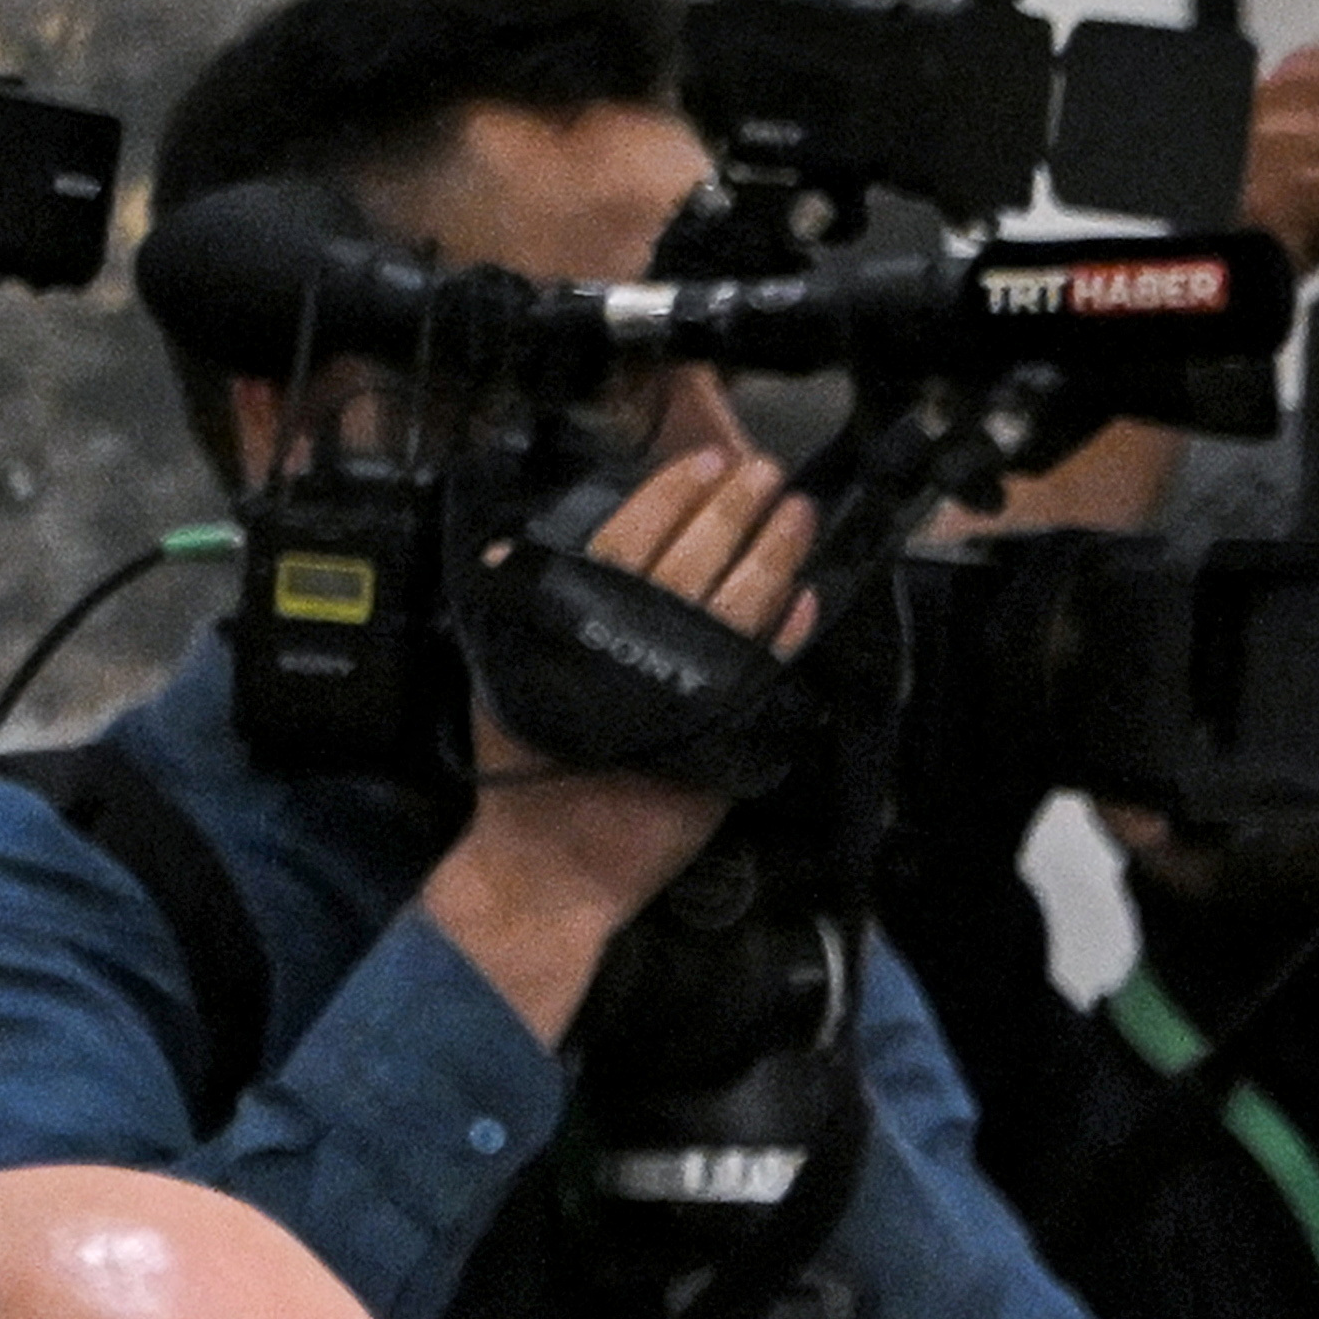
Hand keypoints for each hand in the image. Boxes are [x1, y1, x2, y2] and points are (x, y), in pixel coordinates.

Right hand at [425, 445, 823, 1044]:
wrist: (557, 859)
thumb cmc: (529, 766)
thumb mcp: (509, 665)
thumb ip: (528, 605)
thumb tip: (526, 544)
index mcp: (579, 613)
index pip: (631, 531)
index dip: (673, 491)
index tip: (706, 459)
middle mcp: (638, 637)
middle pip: (696, 554)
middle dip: (736, 506)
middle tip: (766, 470)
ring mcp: (689, 680)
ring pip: (740, 598)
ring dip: (775, 550)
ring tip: (798, 512)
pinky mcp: (727, 728)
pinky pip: (768, 666)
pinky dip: (788, 628)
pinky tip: (809, 596)